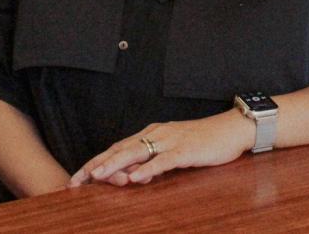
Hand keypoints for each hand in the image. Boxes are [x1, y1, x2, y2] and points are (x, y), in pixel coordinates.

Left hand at [69, 110, 253, 186]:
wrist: (230, 129)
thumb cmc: (203, 141)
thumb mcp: (173, 151)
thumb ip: (153, 161)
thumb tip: (134, 176)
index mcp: (151, 134)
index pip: (117, 148)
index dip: (96, 161)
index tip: (78, 177)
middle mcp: (156, 134)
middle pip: (120, 149)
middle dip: (97, 164)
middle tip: (77, 180)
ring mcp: (171, 140)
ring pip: (137, 152)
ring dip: (115, 164)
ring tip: (97, 176)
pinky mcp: (186, 150)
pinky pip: (163, 160)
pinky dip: (148, 169)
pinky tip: (136, 178)